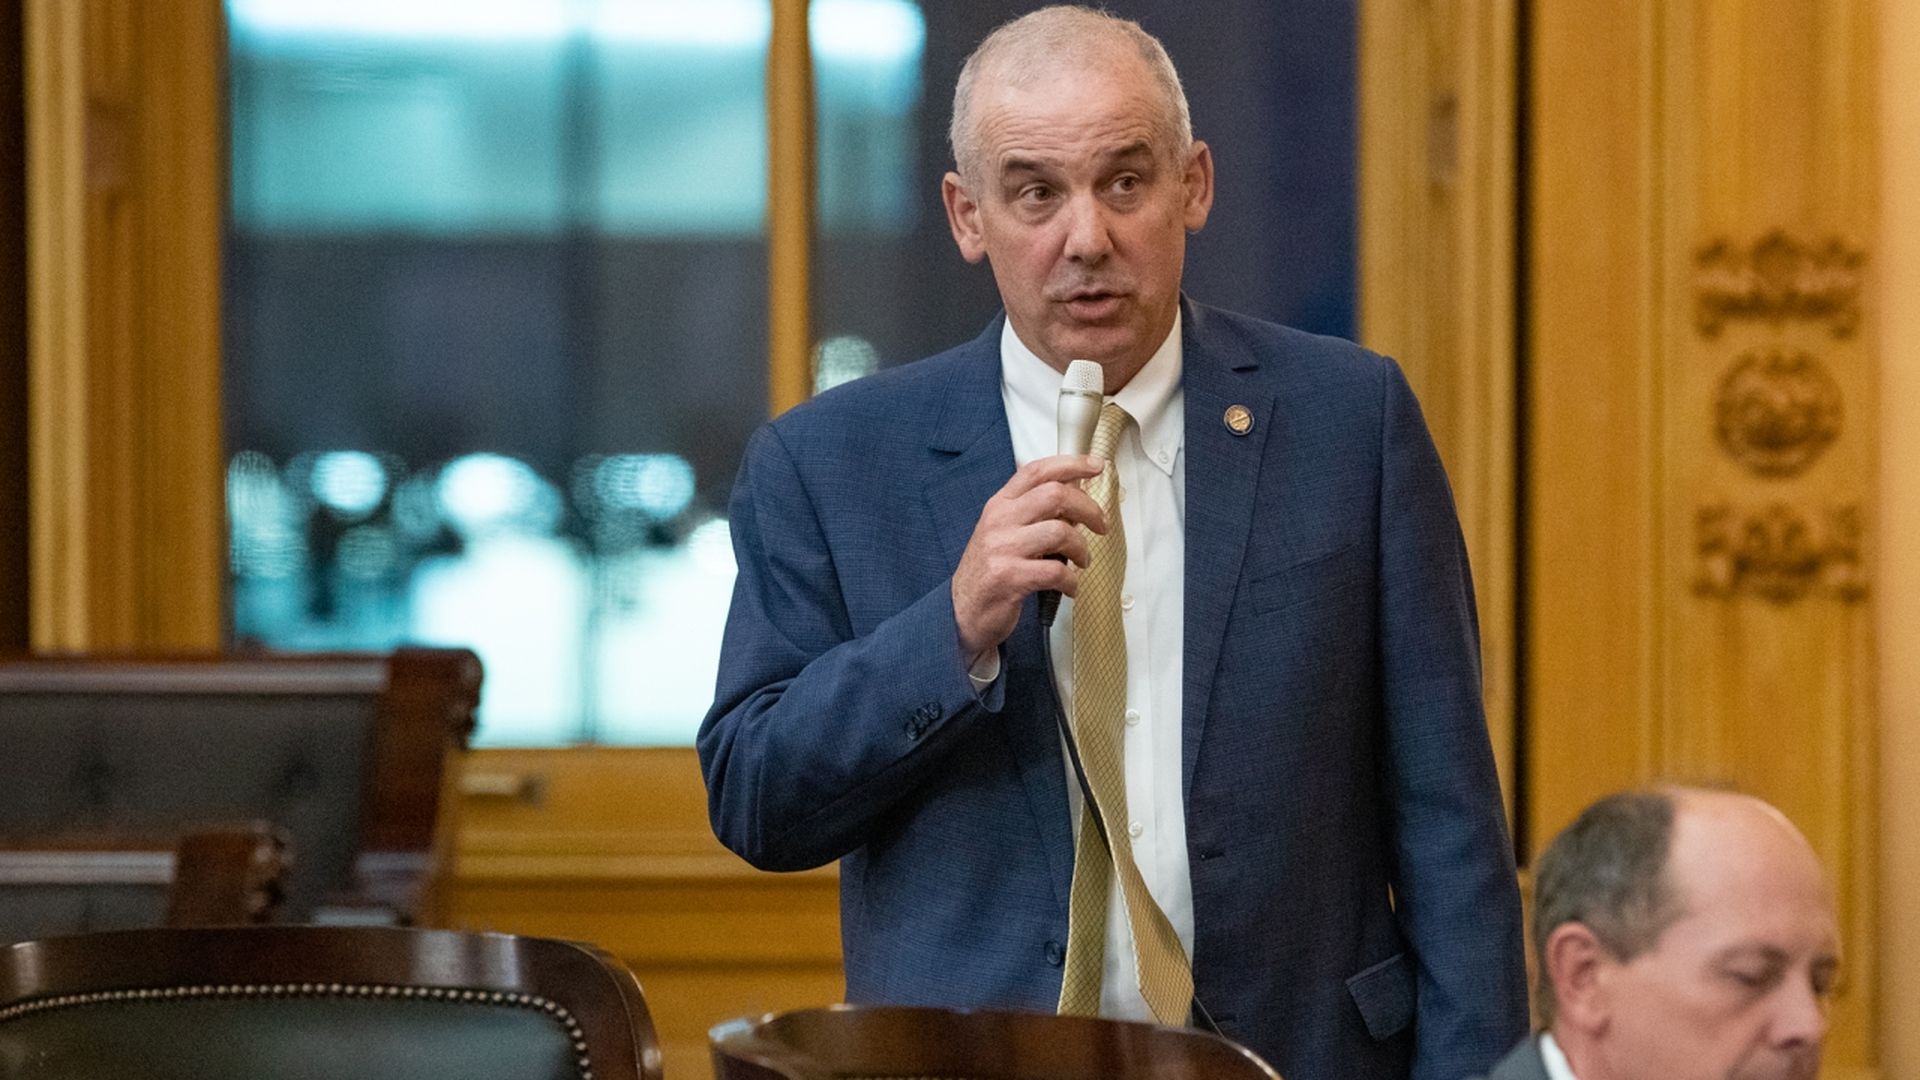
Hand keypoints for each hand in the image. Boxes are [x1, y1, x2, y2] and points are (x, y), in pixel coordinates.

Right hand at [952, 453, 1108, 659]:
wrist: (962, 611)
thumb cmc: (990, 571)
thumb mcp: (1006, 533)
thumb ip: (1035, 514)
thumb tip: (1076, 502)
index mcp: (1000, 505)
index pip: (1037, 471)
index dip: (1071, 464)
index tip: (1096, 466)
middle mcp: (1000, 520)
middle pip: (1055, 494)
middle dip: (1088, 509)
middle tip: (1100, 525)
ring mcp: (1002, 548)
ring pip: (1059, 532)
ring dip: (1081, 549)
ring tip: (1082, 561)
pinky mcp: (1008, 577)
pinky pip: (1055, 571)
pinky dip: (1071, 580)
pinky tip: (1070, 586)